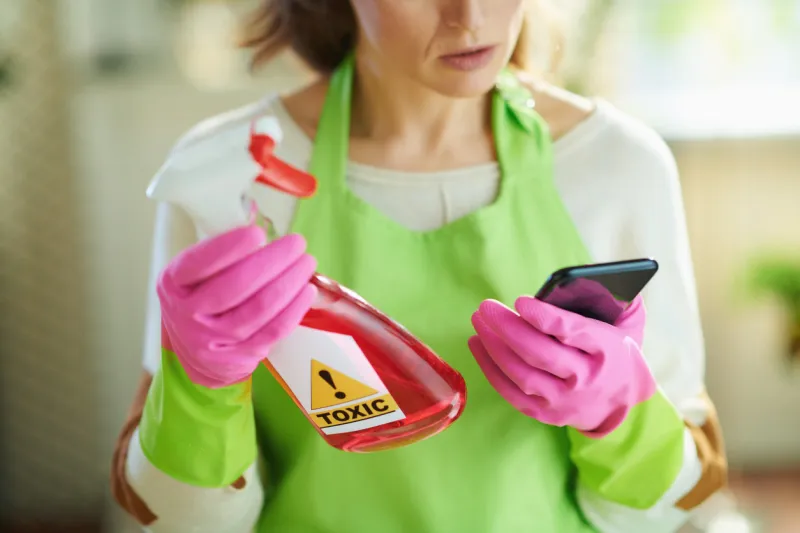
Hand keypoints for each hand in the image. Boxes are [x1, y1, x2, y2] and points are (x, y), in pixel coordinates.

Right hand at [157, 224, 316, 388]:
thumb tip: (266, 234)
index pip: (200, 263)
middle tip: (297, 242)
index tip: (258, 233)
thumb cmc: (201, 300)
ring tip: (307, 263)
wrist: (195, 352)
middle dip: (273, 260)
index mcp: (174, 284)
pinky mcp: (238, 357)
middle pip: (236, 285)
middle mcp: (187, 314)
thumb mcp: (194, 277)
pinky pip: (273, 330)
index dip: (230, 247)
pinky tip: (307, 291)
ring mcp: (212, 340)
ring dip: (290, 282)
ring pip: (259, 308)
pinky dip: (294, 308)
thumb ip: (220, 257)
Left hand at [468, 295, 655, 436]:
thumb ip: (617, 297)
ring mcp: (563, 400)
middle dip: (508, 329)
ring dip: (494, 346)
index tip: (521, 302)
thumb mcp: (628, 322)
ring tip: (478, 322)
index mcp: (606, 350)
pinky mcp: (545, 413)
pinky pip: (511, 393)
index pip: (572, 332)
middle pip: (540, 353)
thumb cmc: (616, 349)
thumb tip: (587, 276)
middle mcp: (585, 378)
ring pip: (522, 374)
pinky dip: (490, 368)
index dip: (544, 317)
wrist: (624, 400)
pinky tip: (477, 344)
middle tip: (486, 307)